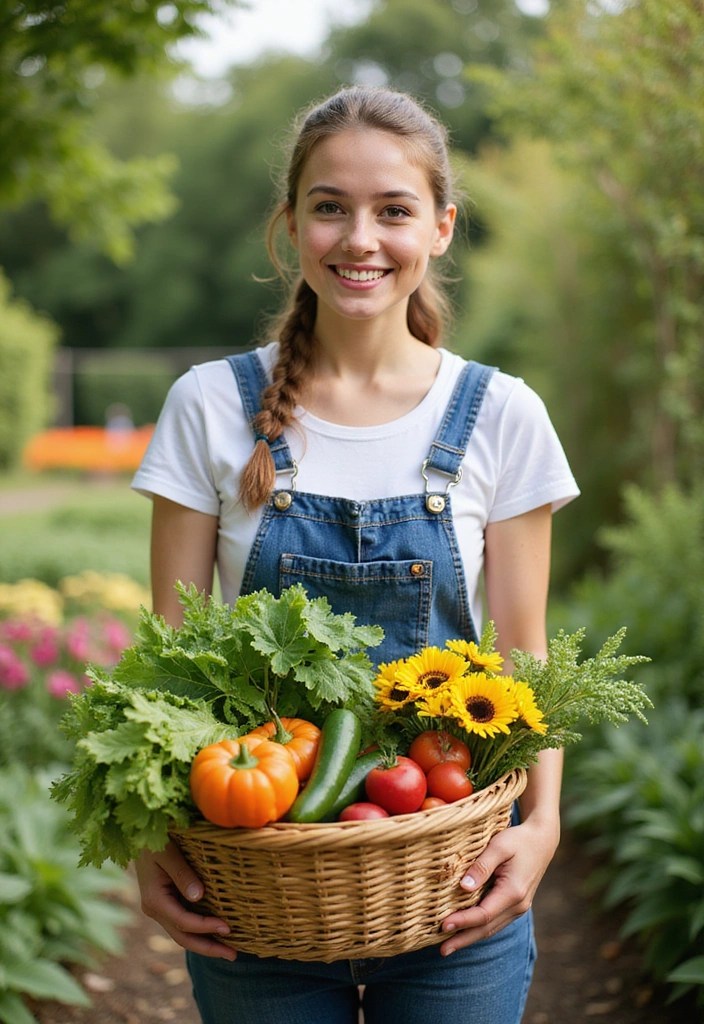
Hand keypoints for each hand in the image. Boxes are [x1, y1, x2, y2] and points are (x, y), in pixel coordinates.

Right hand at [134, 842, 236, 959]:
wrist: (137, 836)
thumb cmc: (155, 840)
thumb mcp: (168, 853)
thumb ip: (182, 874)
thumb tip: (198, 897)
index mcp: (154, 900)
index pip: (184, 922)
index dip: (206, 928)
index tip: (228, 928)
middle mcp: (155, 909)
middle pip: (183, 937)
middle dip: (208, 948)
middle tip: (234, 955)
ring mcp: (159, 908)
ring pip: (182, 934)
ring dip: (205, 943)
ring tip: (229, 950)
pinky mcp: (165, 904)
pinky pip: (183, 923)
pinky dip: (199, 931)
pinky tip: (215, 933)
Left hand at [439, 817, 557, 955]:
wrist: (542, 841)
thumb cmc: (518, 840)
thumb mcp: (499, 846)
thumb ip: (482, 866)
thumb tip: (464, 887)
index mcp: (513, 892)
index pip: (483, 914)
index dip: (462, 921)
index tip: (442, 925)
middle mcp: (518, 905)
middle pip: (486, 928)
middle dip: (463, 939)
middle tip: (442, 950)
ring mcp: (518, 908)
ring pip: (491, 928)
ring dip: (469, 937)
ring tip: (449, 945)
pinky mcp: (515, 905)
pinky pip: (495, 921)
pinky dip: (479, 928)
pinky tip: (465, 931)